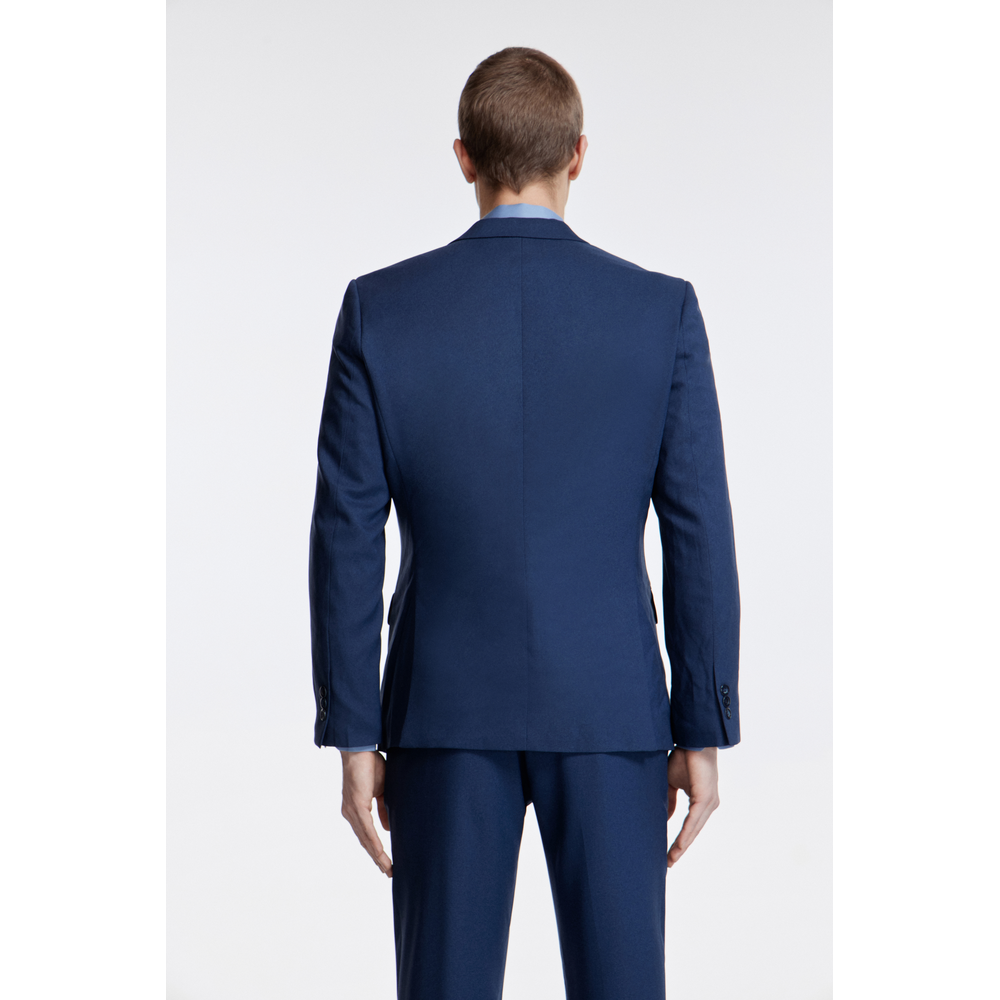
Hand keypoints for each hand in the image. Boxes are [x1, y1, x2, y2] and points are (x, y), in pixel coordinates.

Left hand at [340, 750, 392, 876]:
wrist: (359, 749)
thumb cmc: (369, 765)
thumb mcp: (380, 790)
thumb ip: (382, 809)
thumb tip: (387, 828)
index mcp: (355, 810)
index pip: (366, 835)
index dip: (375, 850)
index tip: (385, 864)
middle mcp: (350, 814)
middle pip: (365, 842)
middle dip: (377, 859)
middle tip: (388, 873)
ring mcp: (352, 811)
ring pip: (365, 839)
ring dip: (376, 855)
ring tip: (387, 868)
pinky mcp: (356, 805)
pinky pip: (366, 828)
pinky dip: (373, 842)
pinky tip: (380, 853)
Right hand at [666, 747, 719, 867]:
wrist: (692, 741)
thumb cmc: (684, 758)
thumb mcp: (672, 783)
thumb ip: (670, 801)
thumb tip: (666, 819)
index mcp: (703, 802)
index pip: (691, 827)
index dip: (680, 841)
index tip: (669, 856)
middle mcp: (709, 805)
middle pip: (693, 833)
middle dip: (681, 849)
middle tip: (668, 864)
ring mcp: (709, 803)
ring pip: (695, 830)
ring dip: (682, 846)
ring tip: (671, 859)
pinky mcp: (706, 798)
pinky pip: (694, 821)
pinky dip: (686, 834)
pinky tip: (679, 845)